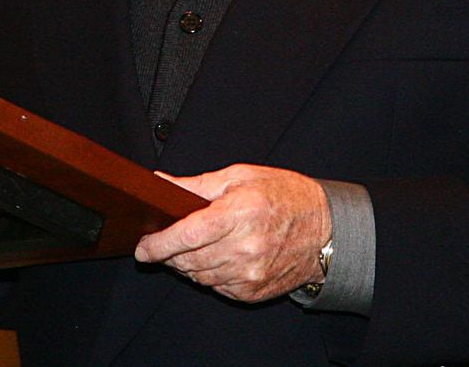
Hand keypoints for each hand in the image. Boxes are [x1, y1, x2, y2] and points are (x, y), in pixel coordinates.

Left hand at [134, 164, 330, 302]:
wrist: (326, 230)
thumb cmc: (285, 196)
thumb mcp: (240, 177)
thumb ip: (196, 186)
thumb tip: (161, 184)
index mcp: (239, 213)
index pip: (185, 235)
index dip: (157, 244)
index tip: (143, 247)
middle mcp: (244, 247)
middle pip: (187, 260)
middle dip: (169, 253)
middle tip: (166, 243)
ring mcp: (249, 273)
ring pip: (198, 277)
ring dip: (187, 265)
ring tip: (195, 247)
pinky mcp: (252, 291)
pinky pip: (216, 288)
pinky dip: (209, 275)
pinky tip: (218, 258)